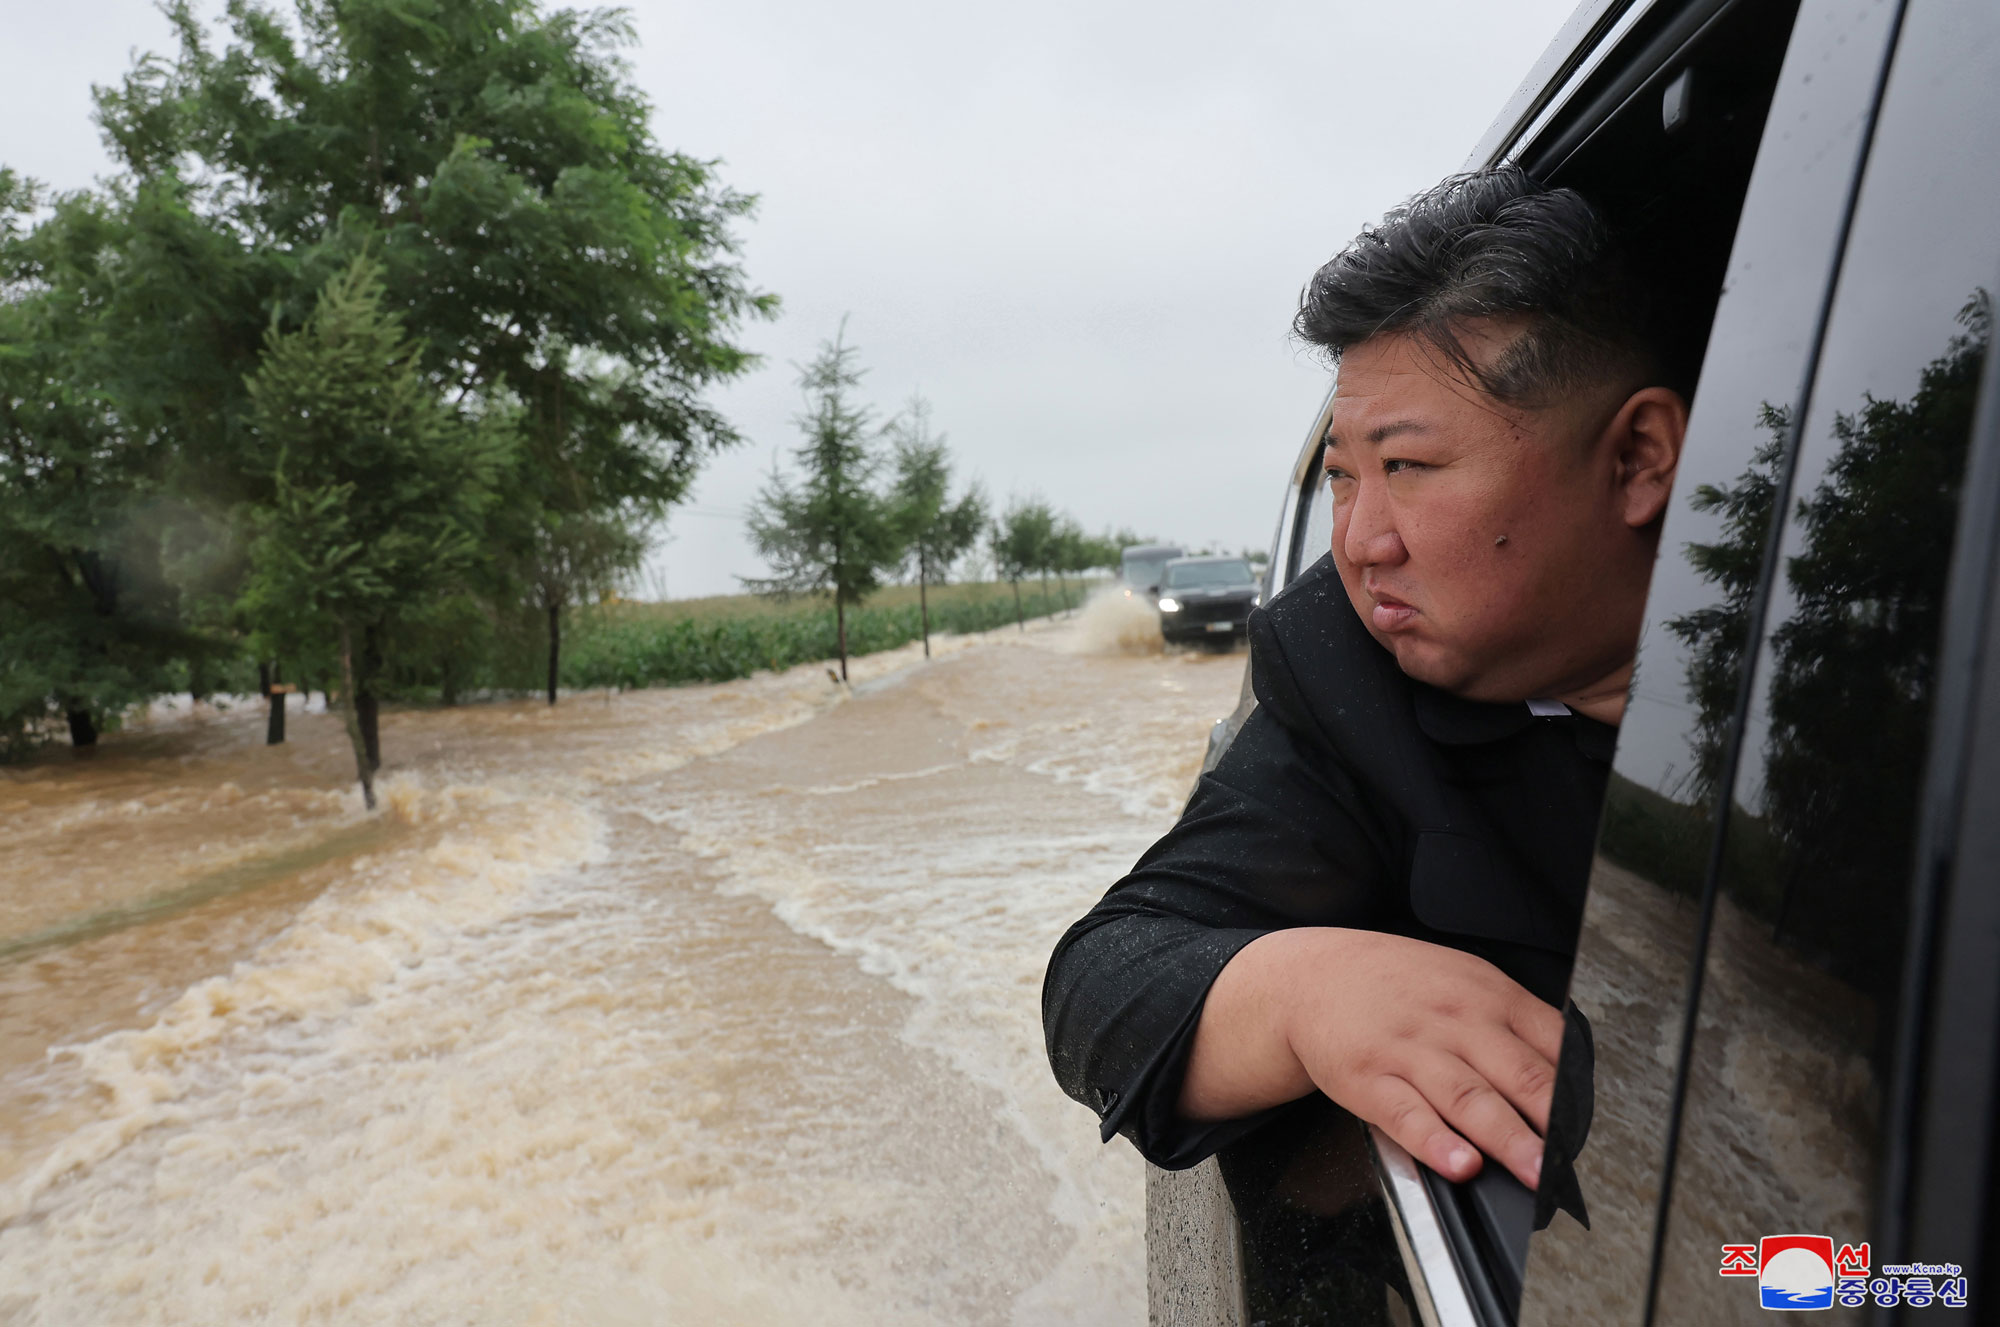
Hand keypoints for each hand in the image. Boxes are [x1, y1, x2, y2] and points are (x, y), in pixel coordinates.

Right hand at [1182, 927, 1564, 1187]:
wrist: (1312, 975)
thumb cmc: (1396, 984)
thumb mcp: (1463, 980)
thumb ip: (1516, 1021)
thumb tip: (1571, 1071)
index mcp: (1486, 996)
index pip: (1549, 1043)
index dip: (1576, 1091)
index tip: (1593, 1129)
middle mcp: (1453, 1022)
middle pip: (1515, 1073)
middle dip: (1551, 1122)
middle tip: (1575, 1161)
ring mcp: (1409, 1051)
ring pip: (1468, 1098)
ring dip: (1506, 1138)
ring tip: (1533, 1171)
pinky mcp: (1368, 1079)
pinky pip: (1406, 1115)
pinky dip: (1434, 1141)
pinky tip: (1457, 1162)